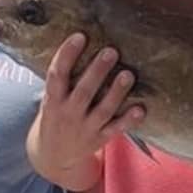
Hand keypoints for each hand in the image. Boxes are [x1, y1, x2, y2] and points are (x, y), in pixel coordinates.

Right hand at [26, 32, 144, 188]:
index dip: (67, 55)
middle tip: (111, 51)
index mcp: (53, 99)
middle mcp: (68, 113)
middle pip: (83, 91)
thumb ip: (64, 77)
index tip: (80, 36)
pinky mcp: (99, 139)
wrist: (53, 156)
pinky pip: (115, 130)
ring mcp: (85, 128)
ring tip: (128, 74)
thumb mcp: (51, 97)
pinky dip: (128, 121)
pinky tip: (140, 109)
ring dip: (116, 92)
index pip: (57, 75)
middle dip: (97, 71)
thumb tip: (81, 39)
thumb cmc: (56, 114)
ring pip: (103, 110)